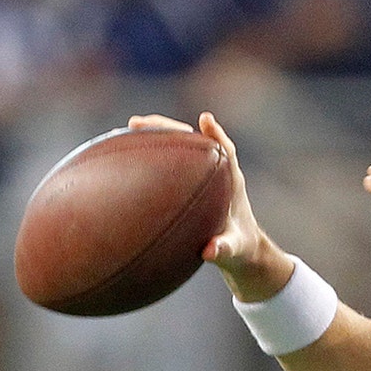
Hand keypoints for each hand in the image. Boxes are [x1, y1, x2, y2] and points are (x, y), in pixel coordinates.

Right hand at [127, 112, 290, 299]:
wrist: (241, 251)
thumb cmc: (239, 249)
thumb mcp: (233, 250)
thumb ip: (224, 249)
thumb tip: (210, 250)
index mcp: (232, 183)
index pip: (226, 150)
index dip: (215, 134)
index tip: (204, 120)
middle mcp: (218, 173)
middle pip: (195, 141)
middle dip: (169, 128)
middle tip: (137, 122)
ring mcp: (203, 176)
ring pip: (181, 148)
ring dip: (158, 136)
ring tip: (130, 126)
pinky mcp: (190, 183)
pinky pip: (172, 162)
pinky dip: (154, 154)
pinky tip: (129, 152)